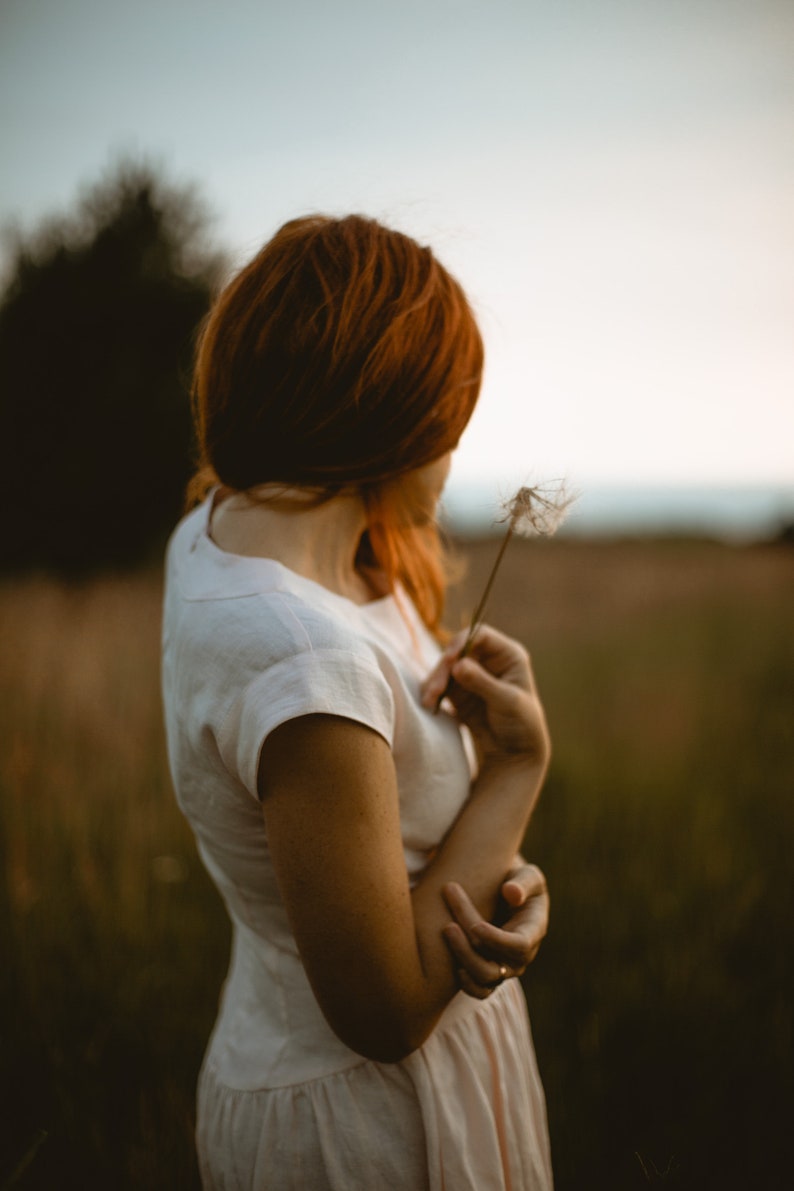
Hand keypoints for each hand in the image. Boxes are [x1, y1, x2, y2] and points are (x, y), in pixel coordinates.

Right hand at [420, 625, 549, 767]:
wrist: (516, 752)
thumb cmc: (522, 723)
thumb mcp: (506, 702)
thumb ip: (482, 682)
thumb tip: (458, 664)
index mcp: (508, 655)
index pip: (481, 636)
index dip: (462, 642)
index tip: (449, 659)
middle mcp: (488, 660)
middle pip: (457, 651)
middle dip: (444, 668)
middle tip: (436, 689)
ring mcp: (472, 674)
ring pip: (445, 668)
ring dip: (434, 681)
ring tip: (429, 701)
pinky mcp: (459, 691)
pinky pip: (440, 684)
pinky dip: (432, 692)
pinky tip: (429, 704)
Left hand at [441, 864, 549, 999]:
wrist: (506, 892)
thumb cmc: (517, 880)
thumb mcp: (527, 875)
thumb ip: (522, 882)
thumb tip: (511, 893)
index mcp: (533, 931)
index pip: (519, 946)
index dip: (497, 940)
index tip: (475, 926)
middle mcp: (521, 956)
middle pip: (495, 967)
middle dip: (469, 949)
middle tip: (448, 925)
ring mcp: (505, 967)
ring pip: (484, 980)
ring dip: (462, 961)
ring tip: (445, 934)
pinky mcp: (490, 971)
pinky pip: (479, 990)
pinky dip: (465, 982)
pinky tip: (451, 963)